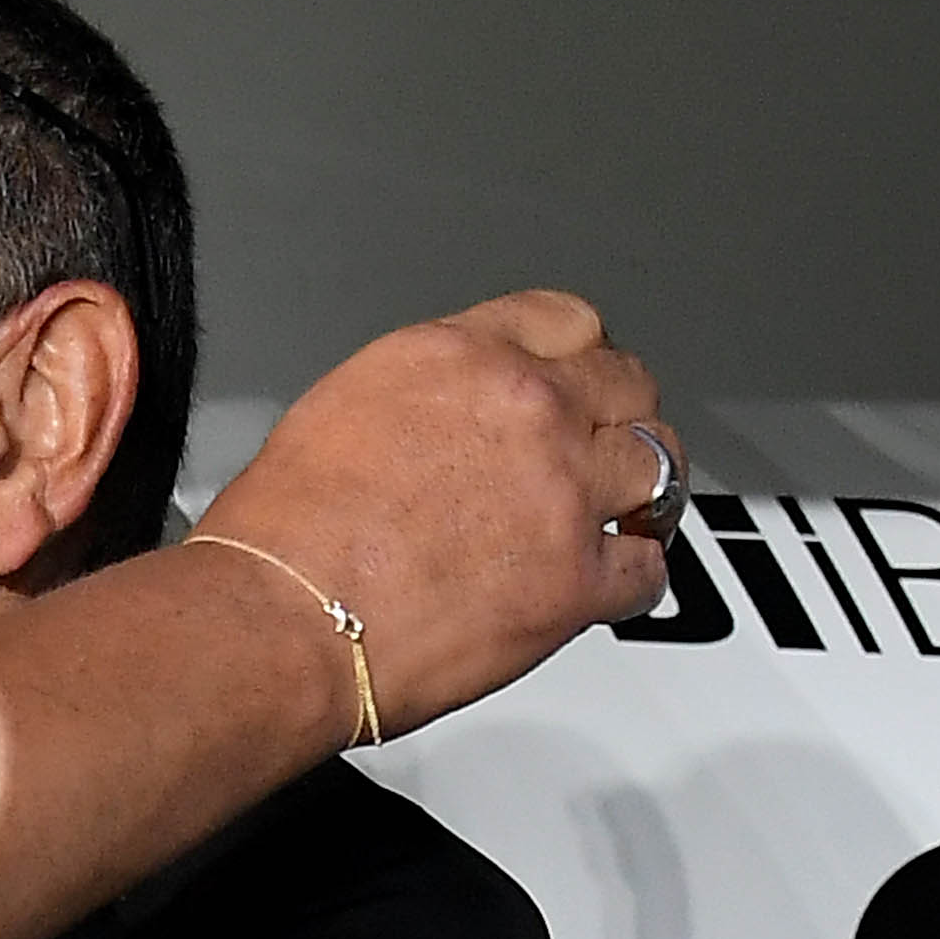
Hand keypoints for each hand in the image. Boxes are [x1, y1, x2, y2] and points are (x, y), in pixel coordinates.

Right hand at [193, 293, 678, 736]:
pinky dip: (633, 577)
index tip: (577, 380)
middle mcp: (525, 408)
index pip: (564, 320)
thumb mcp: (342, 408)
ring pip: (660, 464)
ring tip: (624, 513)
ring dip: (641, 490)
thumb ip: (427, 397)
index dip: (576, 355)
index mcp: (458, 355)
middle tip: (604, 447)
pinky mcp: (579, 578)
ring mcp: (563, 491)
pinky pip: (648, 567)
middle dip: (619, 414)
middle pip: (628, 383)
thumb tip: (453, 422)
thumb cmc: (283, 535)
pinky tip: (610, 582)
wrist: (279, 619)